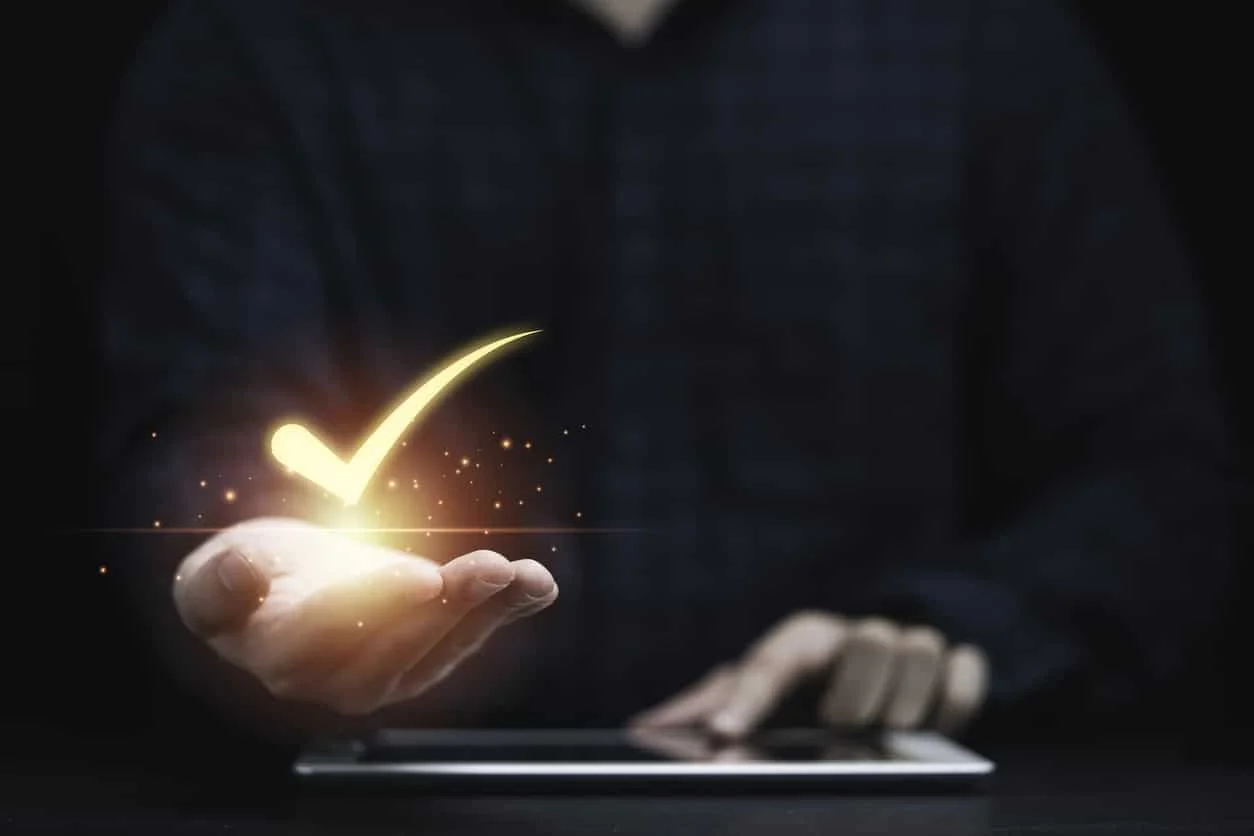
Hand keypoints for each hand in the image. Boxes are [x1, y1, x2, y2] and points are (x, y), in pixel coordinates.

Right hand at [171, 517, 557, 715]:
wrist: (276, 598)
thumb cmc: (250, 580)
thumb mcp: (219, 572)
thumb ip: (227, 577)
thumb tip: (241, 571)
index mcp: (279, 650)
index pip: (329, 630)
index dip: (378, 600)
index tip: (424, 574)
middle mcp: (333, 679)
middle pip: (396, 642)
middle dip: (450, 604)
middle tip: (493, 565)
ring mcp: (382, 678)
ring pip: (439, 646)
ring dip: (489, 609)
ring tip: (528, 576)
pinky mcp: (420, 664)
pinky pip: (465, 640)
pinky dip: (505, 611)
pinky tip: (537, 586)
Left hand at [629, 611, 987, 738]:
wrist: (870, 667)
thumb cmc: (801, 686)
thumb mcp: (754, 690)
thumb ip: (706, 707)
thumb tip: (645, 728)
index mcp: (800, 639)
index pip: (771, 662)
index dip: (750, 698)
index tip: (729, 735)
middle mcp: (854, 634)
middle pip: (869, 640)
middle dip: (857, 692)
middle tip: (843, 725)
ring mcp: (907, 644)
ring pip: (921, 647)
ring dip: (906, 699)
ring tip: (888, 730)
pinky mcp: (952, 662)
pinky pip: (966, 666)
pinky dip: (958, 693)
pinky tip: (936, 721)